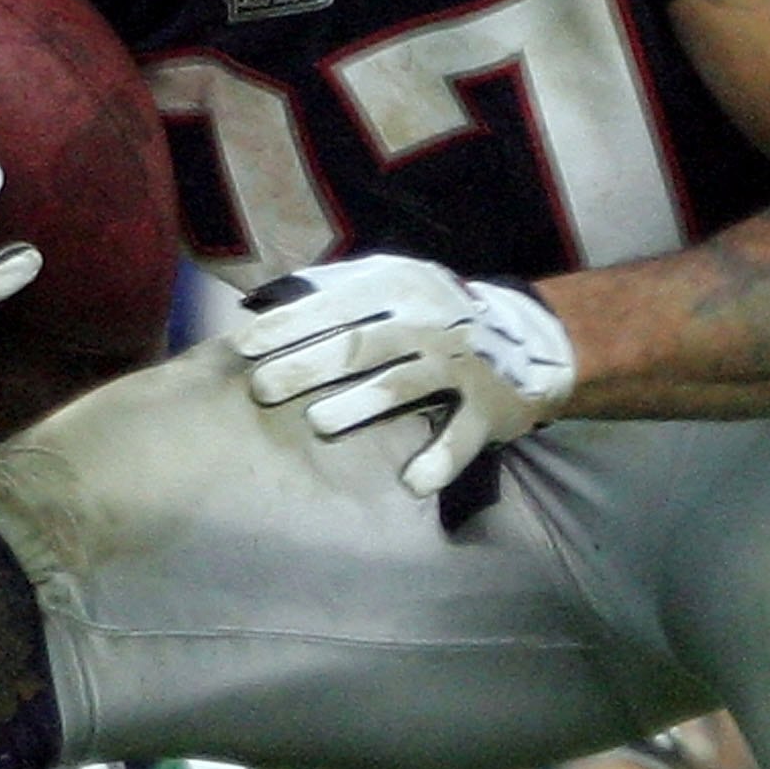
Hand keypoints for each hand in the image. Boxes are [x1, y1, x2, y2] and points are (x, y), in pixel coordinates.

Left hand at [232, 254, 575, 497]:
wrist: (524, 341)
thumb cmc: (429, 315)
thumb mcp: (390, 285)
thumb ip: (334, 290)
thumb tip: (262, 300)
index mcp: (401, 286)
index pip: (336, 304)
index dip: (289, 325)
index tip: (245, 348)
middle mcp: (430, 321)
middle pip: (361, 344)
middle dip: (309, 365)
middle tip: (264, 389)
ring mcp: (460, 364)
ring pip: (405, 384)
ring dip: (361, 404)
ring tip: (319, 423)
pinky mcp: (488, 406)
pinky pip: (462, 436)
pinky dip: (440, 459)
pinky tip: (413, 483)